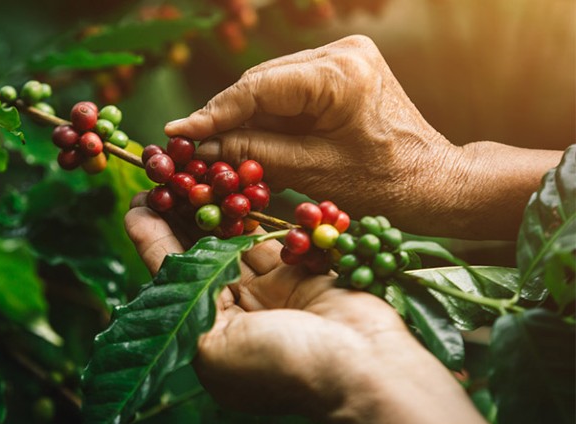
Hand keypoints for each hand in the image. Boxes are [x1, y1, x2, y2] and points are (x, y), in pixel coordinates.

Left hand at [124, 194, 491, 423]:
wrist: (365, 368)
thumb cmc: (282, 365)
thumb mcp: (213, 342)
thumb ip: (180, 292)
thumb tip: (146, 245)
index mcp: (207, 338)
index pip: (173, 279)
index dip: (152, 239)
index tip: (138, 201)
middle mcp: (234, 315)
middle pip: (200, 256)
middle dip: (181, 217)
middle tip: (162, 176)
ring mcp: (268, 293)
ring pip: (232, 241)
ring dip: (213, 208)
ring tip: (190, 172)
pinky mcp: (297, 273)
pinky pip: (268, 237)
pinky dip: (251, 213)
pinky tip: (232, 185)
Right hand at [165, 35, 561, 239]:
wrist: (431, 180)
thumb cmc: (382, 184)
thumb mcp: (312, 173)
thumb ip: (255, 152)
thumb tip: (203, 145)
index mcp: (341, 74)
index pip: (259, 88)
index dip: (214, 112)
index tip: (178, 132)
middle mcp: (341, 52)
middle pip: (262, 82)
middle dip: (225, 115)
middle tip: (188, 144)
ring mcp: (343, 56)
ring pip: (271, 85)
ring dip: (243, 116)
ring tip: (211, 146)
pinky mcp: (341, 68)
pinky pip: (288, 90)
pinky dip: (266, 115)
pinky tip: (244, 137)